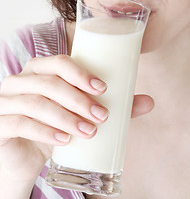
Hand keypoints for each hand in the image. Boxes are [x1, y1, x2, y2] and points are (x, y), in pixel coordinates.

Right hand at [0, 55, 153, 184]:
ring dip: (66, 117)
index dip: (80, 73)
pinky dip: (44, 131)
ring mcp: (6, 102)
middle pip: (49, 82)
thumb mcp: (80, 114)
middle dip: (78, 99)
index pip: (59, 63)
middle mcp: (21, 81)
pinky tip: (64, 140)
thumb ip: (111, 105)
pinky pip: (19, 123)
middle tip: (101, 116)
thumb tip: (148, 102)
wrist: (26, 153)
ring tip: (89, 131)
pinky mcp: (0, 124)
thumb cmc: (55, 126)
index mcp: (41, 72)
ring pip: (36, 102)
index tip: (103, 88)